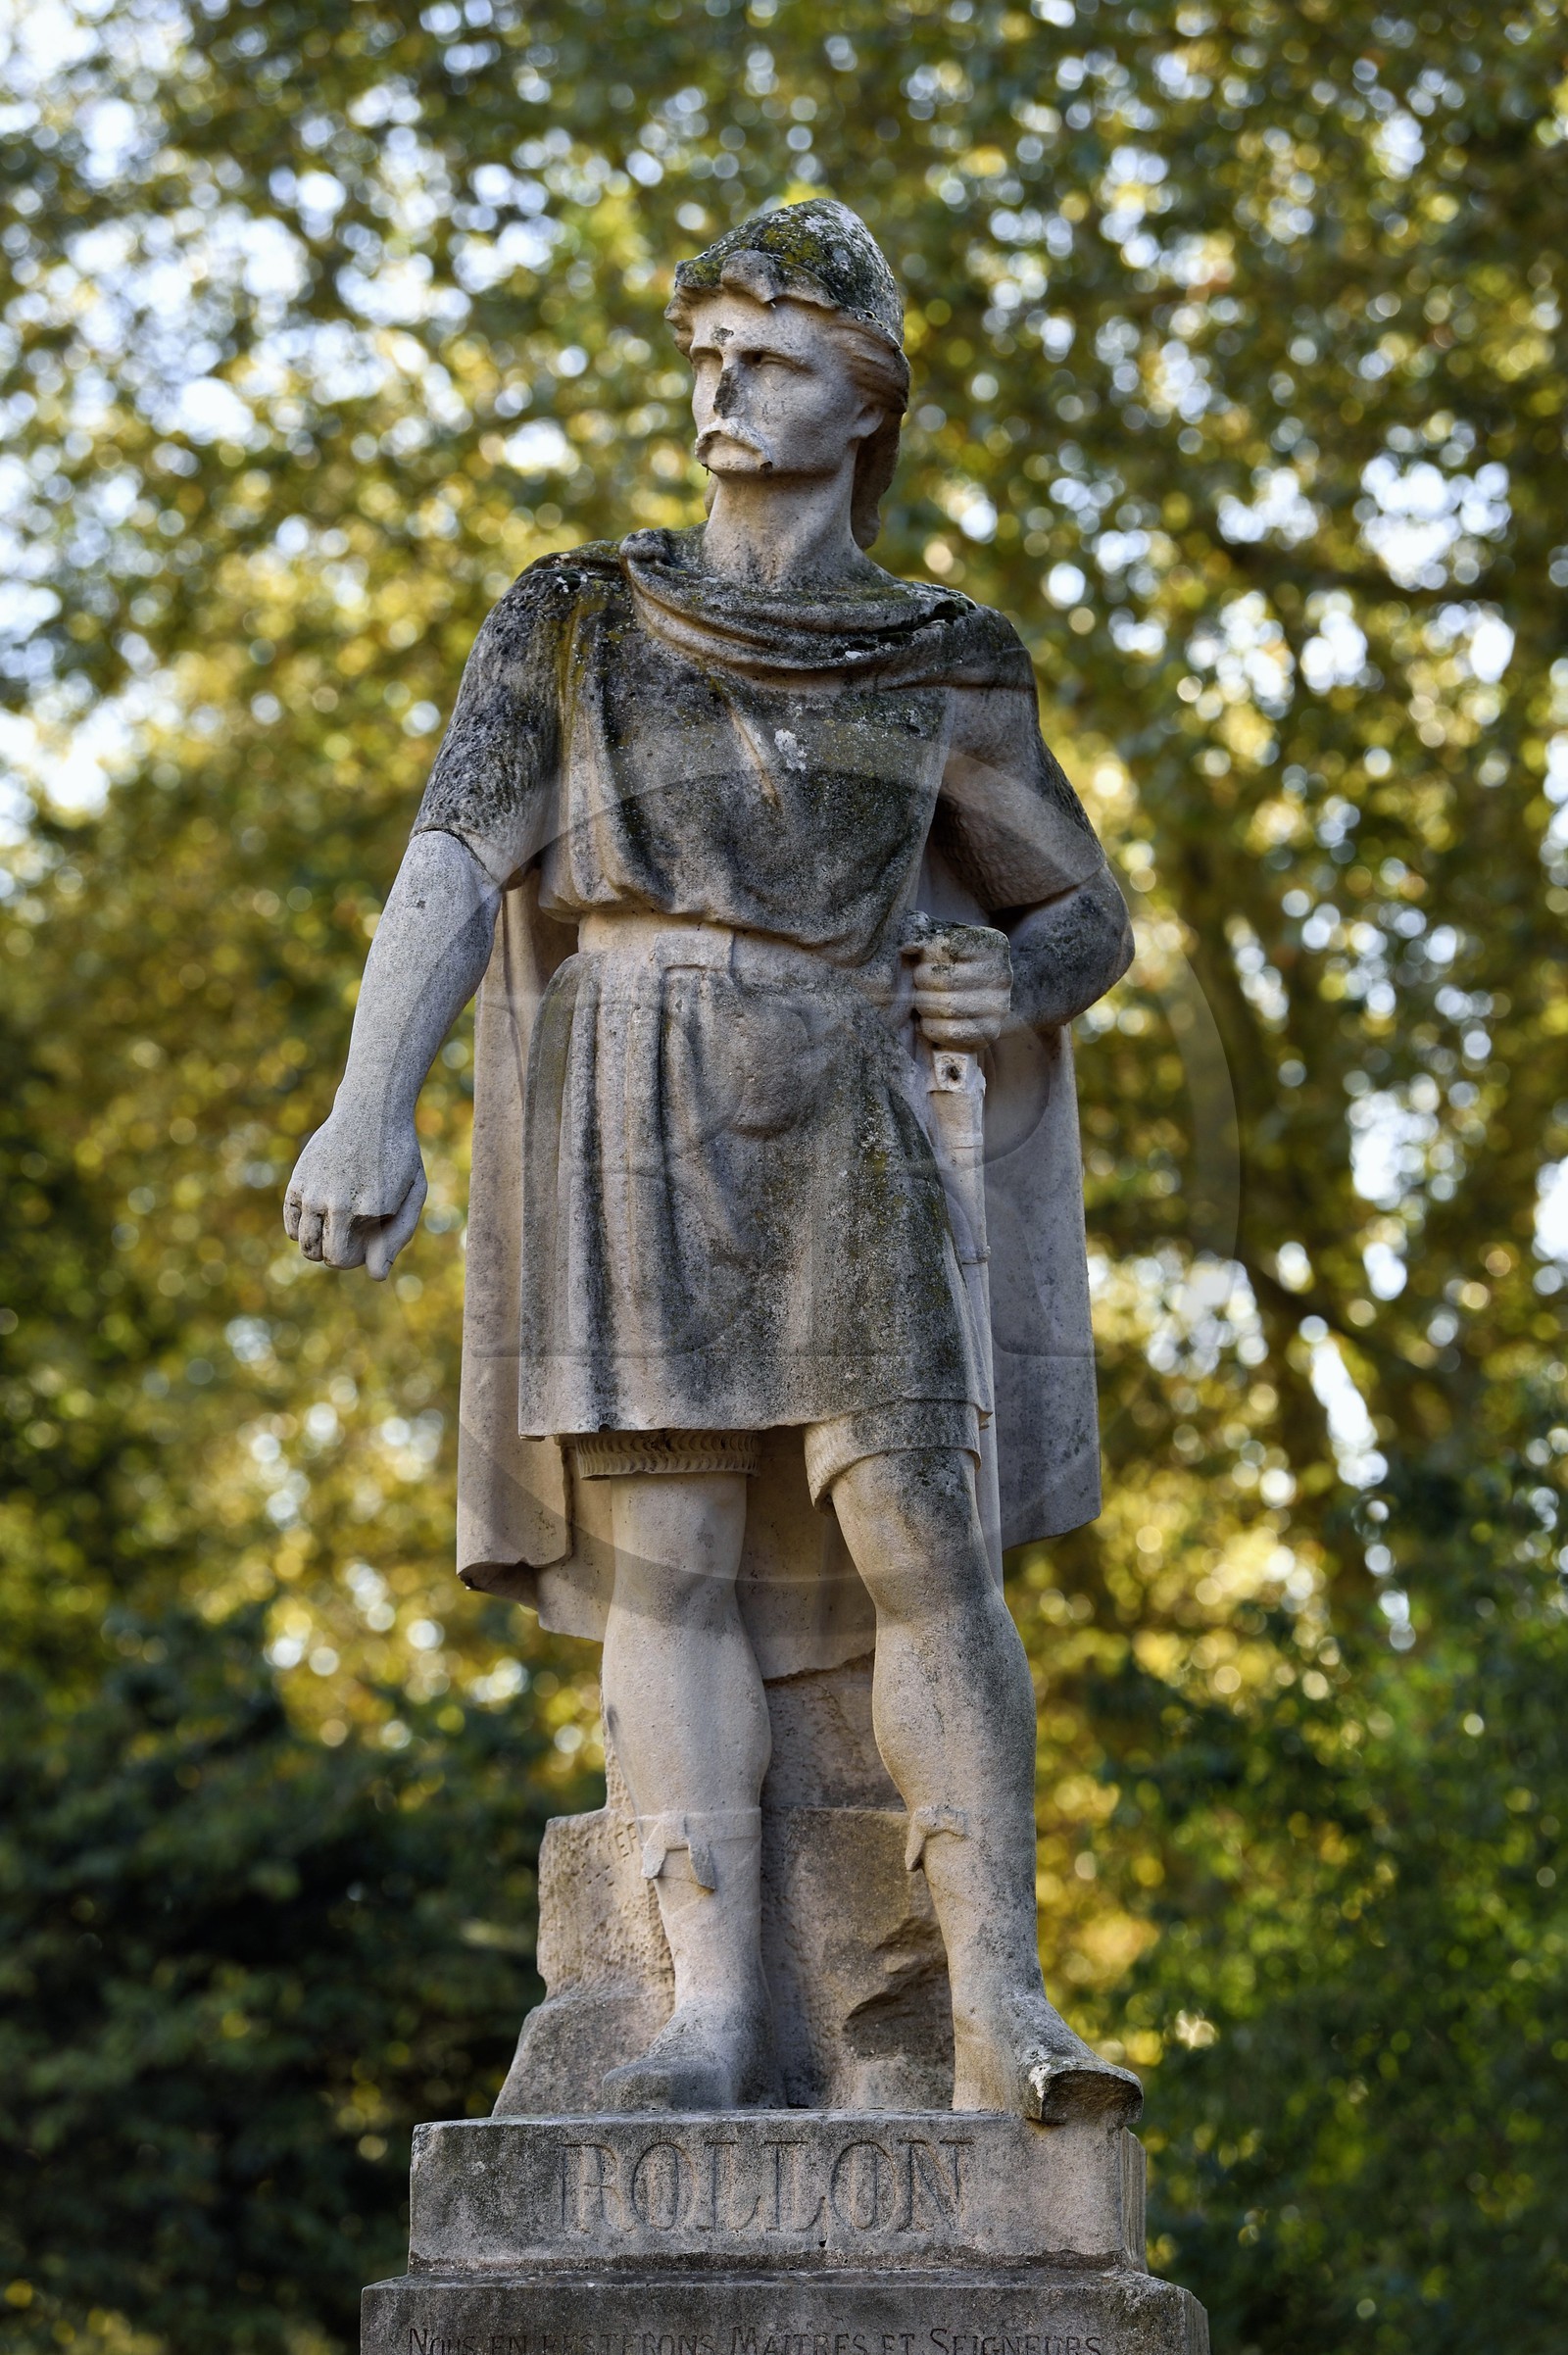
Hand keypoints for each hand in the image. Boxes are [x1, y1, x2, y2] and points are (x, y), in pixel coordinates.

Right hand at [283, 1111, 426, 1281]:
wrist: (371, 1110)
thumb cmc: (397, 1155)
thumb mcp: (413, 1192)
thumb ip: (397, 1236)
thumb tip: (375, 1276)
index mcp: (373, 1208)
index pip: (355, 1258)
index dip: (364, 1255)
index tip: (372, 1236)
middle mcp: (339, 1204)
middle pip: (329, 1258)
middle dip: (342, 1256)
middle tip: (355, 1237)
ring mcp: (314, 1193)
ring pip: (306, 1247)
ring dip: (321, 1248)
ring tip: (338, 1228)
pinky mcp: (297, 1183)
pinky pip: (292, 1227)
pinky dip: (303, 1232)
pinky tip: (322, 1217)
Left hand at [906, 921, 1011, 1047]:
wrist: (961, 1002)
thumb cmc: (942, 965)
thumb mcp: (932, 940)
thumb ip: (918, 932)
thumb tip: (908, 946)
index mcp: (993, 944)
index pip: (942, 946)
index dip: (924, 955)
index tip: (925, 959)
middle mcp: (1003, 974)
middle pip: (942, 979)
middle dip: (921, 982)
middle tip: (921, 983)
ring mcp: (1000, 1006)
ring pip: (945, 1007)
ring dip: (924, 1006)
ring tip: (925, 1001)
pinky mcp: (990, 1033)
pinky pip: (949, 1032)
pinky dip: (931, 1028)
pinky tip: (932, 1020)